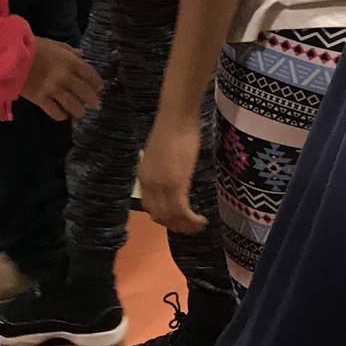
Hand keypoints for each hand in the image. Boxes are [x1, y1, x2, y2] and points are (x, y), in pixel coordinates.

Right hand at [21, 37, 100, 120]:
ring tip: (79, 112)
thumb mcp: (54, 44)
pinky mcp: (41, 99)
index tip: (98, 88)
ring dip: (79, 111)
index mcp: (70, 61)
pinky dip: (61, 116)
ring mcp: (53, 89)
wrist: (11, 56)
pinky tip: (63, 114)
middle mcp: (65, 77)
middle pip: (85, 93)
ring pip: (73, 106)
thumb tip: (81, 55)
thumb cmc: (33, 47)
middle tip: (94, 105)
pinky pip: (56, 112)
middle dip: (92, 101)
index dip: (97, 84)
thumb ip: (69, 51)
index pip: (91, 75)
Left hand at [139, 112, 207, 232]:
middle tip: (190, 227)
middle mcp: (148, 185)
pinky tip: (202, 220)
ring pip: (171, 218)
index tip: (177, 220)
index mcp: (143, 177)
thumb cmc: (174, 129)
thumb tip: (173, 181)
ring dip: (185, 226)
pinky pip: (182, 212)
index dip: (164, 217)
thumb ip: (164, 171)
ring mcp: (161, 186)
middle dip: (175, 225)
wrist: (177, 117)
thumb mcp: (162, 155)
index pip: (149, 207)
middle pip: (159, 216)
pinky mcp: (175, 185)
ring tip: (198, 225)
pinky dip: (192, 220)